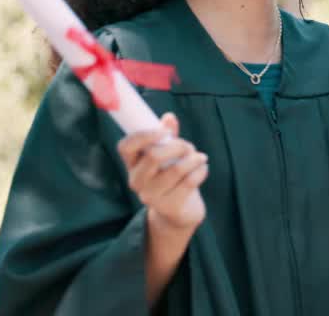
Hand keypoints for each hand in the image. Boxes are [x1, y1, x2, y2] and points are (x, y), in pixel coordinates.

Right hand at [117, 113, 207, 232]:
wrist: (179, 211)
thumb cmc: (172, 176)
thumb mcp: (168, 155)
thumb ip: (168, 137)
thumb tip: (169, 117)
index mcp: (132, 164)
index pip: (125, 146)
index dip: (144, 135)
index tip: (165, 132)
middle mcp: (136, 181)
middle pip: (154, 156)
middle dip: (178, 146)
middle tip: (189, 147)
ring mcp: (151, 196)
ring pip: (176, 169)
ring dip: (194, 158)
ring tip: (200, 157)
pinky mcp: (169, 206)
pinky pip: (189, 181)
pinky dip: (201, 170)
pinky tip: (202, 169)